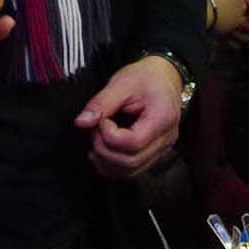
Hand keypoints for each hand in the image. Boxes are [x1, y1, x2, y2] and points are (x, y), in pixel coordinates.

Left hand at [74, 55, 185, 179]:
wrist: (164, 78)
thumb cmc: (146, 78)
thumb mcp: (122, 83)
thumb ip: (101, 103)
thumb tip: (82, 122)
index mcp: (162, 117)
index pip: (133, 142)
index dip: (110, 135)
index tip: (102, 120)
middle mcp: (166, 138)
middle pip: (131, 161)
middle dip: (104, 150)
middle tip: (95, 130)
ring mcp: (162, 148)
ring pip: (131, 171)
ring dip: (106, 161)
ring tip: (97, 141)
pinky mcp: (154, 153)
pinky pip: (133, 170)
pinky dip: (113, 166)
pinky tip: (103, 152)